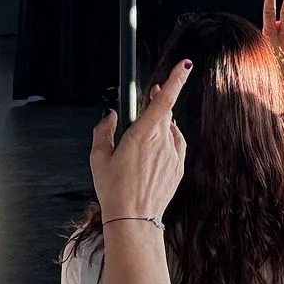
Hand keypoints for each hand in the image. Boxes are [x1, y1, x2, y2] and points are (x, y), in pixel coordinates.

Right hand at [92, 59, 189, 223]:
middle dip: (160, 101)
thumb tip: (110, 116)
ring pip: (170, 129)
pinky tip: (156, 148)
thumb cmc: (113, 189)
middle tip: (152, 93)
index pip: (164, 100)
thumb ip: (103, 132)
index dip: (176, 80)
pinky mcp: (179, 166)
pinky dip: (168, 140)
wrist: (134, 218)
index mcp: (143, 134)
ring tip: (144, 135)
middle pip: (166, 112)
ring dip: (161, 125)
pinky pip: (176, 145)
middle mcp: (162, 141)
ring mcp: (173, 154)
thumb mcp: (98, 158)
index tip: (185, 65)